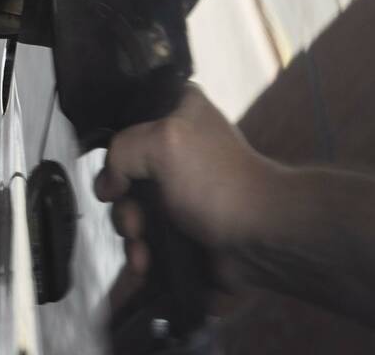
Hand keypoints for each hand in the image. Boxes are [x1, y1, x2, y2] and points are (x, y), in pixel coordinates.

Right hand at [94, 85, 279, 282]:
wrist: (264, 239)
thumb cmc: (215, 182)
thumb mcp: (162, 142)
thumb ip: (120, 151)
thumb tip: (110, 187)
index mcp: (178, 110)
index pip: (126, 120)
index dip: (113, 152)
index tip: (114, 181)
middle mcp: (178, 145)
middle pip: (125, 172)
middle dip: (122, 204)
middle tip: (134, 224)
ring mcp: (180, 187)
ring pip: (133, 206)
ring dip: (130, 232)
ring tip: (142, 252)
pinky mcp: (184, 223)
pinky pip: (149, 232)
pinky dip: (143, 249)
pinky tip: (146, 264)